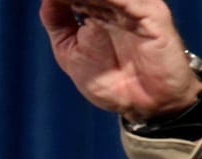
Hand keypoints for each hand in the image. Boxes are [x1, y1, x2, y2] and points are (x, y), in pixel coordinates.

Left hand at [40, 0, 201, 122]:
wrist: (142, 105)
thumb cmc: (110, 80)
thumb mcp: (70, 51)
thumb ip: (58, 23)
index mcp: (96, 6)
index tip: (48, 0)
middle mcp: (116, 2)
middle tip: (58, 1)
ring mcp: (135, 7)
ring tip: (71, 1)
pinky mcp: (153, 16)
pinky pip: (132, 2)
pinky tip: (96, 2)